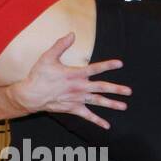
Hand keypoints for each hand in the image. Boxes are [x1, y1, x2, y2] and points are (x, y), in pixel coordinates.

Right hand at [12, 33, 130, 129]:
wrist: (31, 95)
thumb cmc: (39, 76)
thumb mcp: (48, 57)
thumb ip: (61, 45)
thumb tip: (72, 34)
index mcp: (75, 74)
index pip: (95, 69)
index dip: (108, 66)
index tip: (120, 64)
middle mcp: (79, 87)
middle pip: (102, 88)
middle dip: (116, 89)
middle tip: (129, 91)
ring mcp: (77, 99)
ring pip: (98, 102)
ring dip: (112, 104)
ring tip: (124, 106)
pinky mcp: (73, 109)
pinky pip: (87, 116)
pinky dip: (97, 121)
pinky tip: (107, 126)